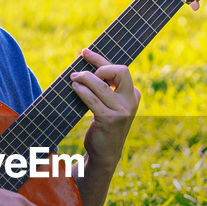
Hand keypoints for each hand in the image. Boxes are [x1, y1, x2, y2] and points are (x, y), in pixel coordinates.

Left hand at [70, 47, 138, 169]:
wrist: (105, 153)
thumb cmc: (104, 124)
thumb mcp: (110, 104)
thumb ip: (105, 87)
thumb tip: (87, 64)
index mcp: (133, 94)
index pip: (119, 70)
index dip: (100, 59)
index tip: (84, 53)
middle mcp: (131, 101)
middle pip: (119, 70)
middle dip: (99, 67)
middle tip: (83, 74)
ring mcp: (121, 110)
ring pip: (100, 84)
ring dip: (84, 78)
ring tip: (73, 79)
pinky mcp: (109, 119)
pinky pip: (92, 98)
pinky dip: (81, 90)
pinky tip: (74, 88)